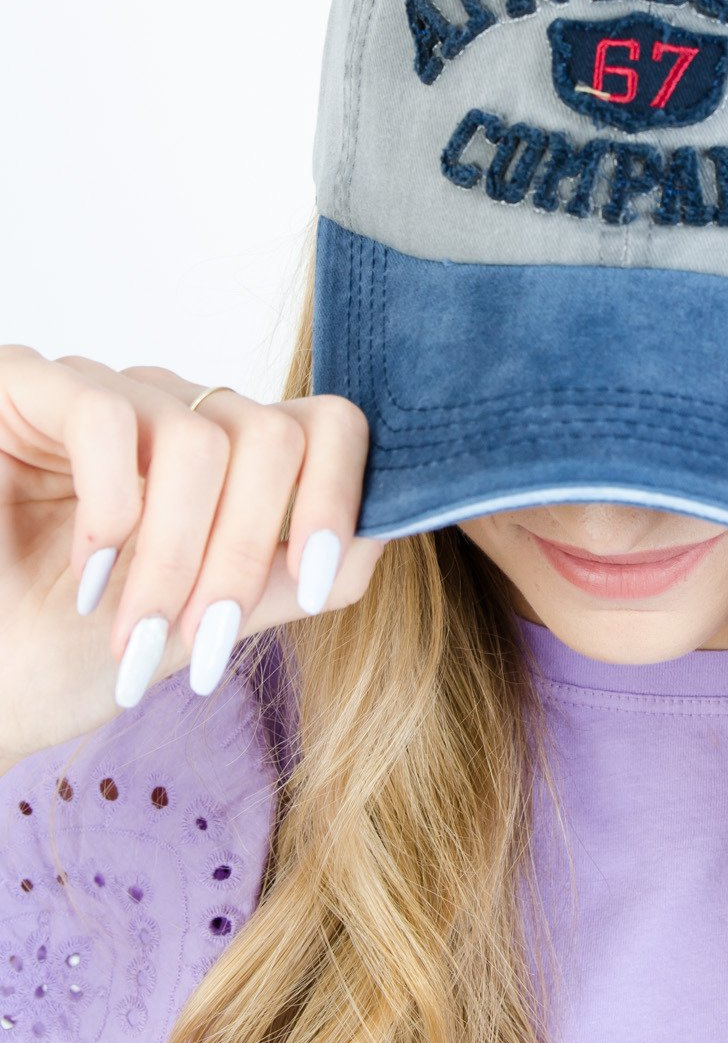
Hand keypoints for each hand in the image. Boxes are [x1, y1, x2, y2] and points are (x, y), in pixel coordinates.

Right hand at [0, 345, 384, 766]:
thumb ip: (288, 576)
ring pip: (203, 439)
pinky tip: (85, 571)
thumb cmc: (65, 657)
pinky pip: (108, 419)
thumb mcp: (205, 623)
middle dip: (243, 556)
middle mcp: (173, 410)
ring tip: (135, 634)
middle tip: (197, 642)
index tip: (306, 583)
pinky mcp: (25, 386)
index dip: (336, 497)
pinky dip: (112, 511)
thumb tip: (377, 536)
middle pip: (274, 436)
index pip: (328, 424)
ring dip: (175, 558)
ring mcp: (102, 392)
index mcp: (228, 458)